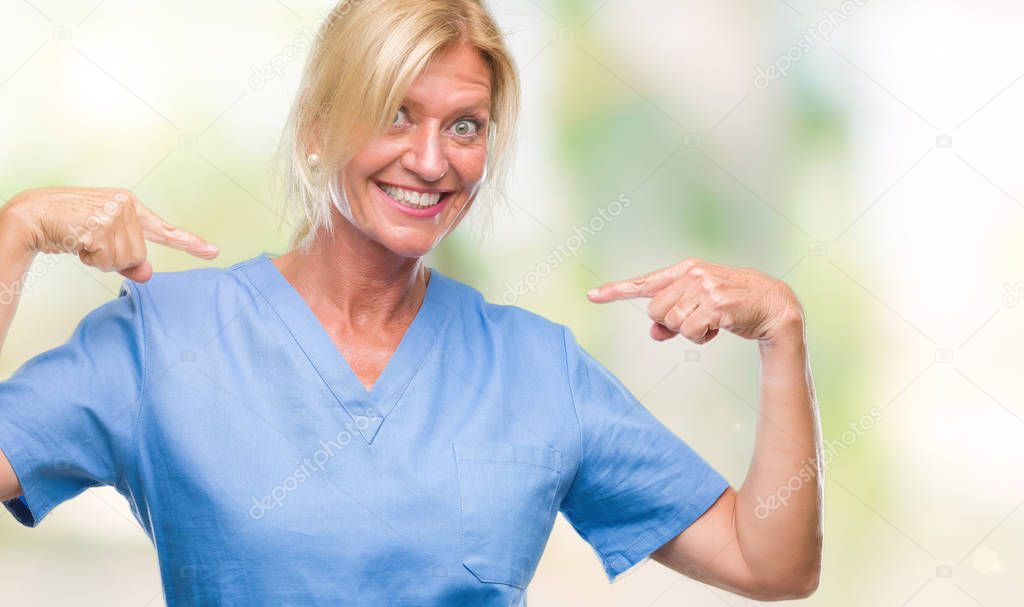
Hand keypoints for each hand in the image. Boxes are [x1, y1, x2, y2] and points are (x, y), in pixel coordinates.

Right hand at [2, 187, 218, 282]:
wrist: (31, 215)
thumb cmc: (65, 227)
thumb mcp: (101, 242)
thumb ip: (127, 258)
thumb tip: (147, 274)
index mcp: (130, 206)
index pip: (164, 230)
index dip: (190, 243)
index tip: (213, 251)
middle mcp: (127, 206)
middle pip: (138, 255)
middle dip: (111, 258)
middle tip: (88, 242)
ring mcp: (116, 213)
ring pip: (124, 259)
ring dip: (99, 259)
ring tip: (81, 240)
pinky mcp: (103, 223)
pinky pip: (107, 260)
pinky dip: (90, 258)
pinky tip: (76, 240)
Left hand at [586, 258, 802, 343]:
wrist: (774, 305)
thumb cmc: (733, 306)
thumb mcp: (700, 308)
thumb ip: (674, 319)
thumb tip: (654, 333)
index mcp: (686, 269)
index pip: (645, 282)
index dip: (616, 291)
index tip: (591, 296)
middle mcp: (693, 274)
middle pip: (656, 311)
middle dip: (672, 324)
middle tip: (697, 322)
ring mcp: (705, 287)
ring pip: (672, 323)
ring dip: (690, 332)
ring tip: (712, 323)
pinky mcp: (716, 304)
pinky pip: (690, 331)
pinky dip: (701, 337)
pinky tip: (718, 328)